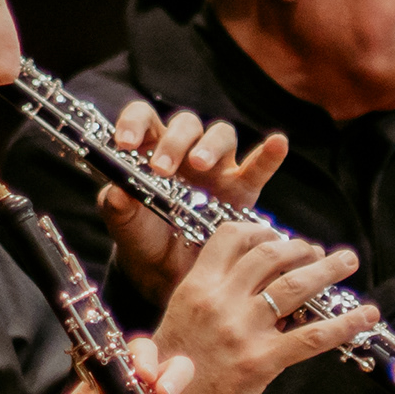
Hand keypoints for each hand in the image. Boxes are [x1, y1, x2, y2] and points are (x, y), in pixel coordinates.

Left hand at [95, 100, 292, 297]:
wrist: (167, 275)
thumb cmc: (144, 239)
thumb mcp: (124, 226)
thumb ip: (116, 208)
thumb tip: (117, 192)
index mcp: (151, 150)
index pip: (145, 118)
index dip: (135, 123)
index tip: (125, 143)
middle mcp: (186, 152)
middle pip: (186, 124)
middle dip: (174, 141)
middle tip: (162, 169)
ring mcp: (217, 168)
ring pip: (221, 136)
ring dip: (210, 146)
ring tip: (201, 166)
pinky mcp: (242, 190)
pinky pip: (258, 168)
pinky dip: (269, 155)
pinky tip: (278, 143)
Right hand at [151, 220, 379, 393]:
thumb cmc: (166, 375)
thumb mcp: (178, 322)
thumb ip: (209, 297)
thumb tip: (250, 283)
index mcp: (196, 288)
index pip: (232, 237)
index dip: (262, 231)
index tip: (278, 237)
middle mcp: (220, 302)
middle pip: (270, 255)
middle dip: (300, 248)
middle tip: (318, 252)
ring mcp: (242, 331)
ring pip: (295, 286)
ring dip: (327, 269)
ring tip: (346, 261)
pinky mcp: (261, 362)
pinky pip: (312, 336)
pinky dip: (345, 323)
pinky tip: (366, 315)